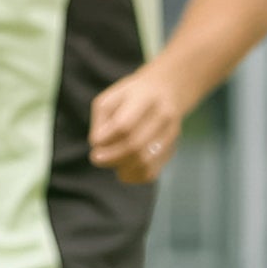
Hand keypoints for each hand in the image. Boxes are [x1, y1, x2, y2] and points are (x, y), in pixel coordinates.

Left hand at [86, 67, 189, 184]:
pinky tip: (123, 168)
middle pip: (135, 145)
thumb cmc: (130, 97)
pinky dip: (133, 176)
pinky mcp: (171, 150)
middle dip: (111, 157)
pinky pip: (150, 173)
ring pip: (145, 163)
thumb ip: (101, 122)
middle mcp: (163, 115)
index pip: (124, 125)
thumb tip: (99, 146)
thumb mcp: (110, 99)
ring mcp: (171, 134)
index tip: (95, 143)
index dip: (107, 139)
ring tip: (111, 161)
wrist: (166, 91)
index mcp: (145, 97)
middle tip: (96, 158)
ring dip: (121, 167)